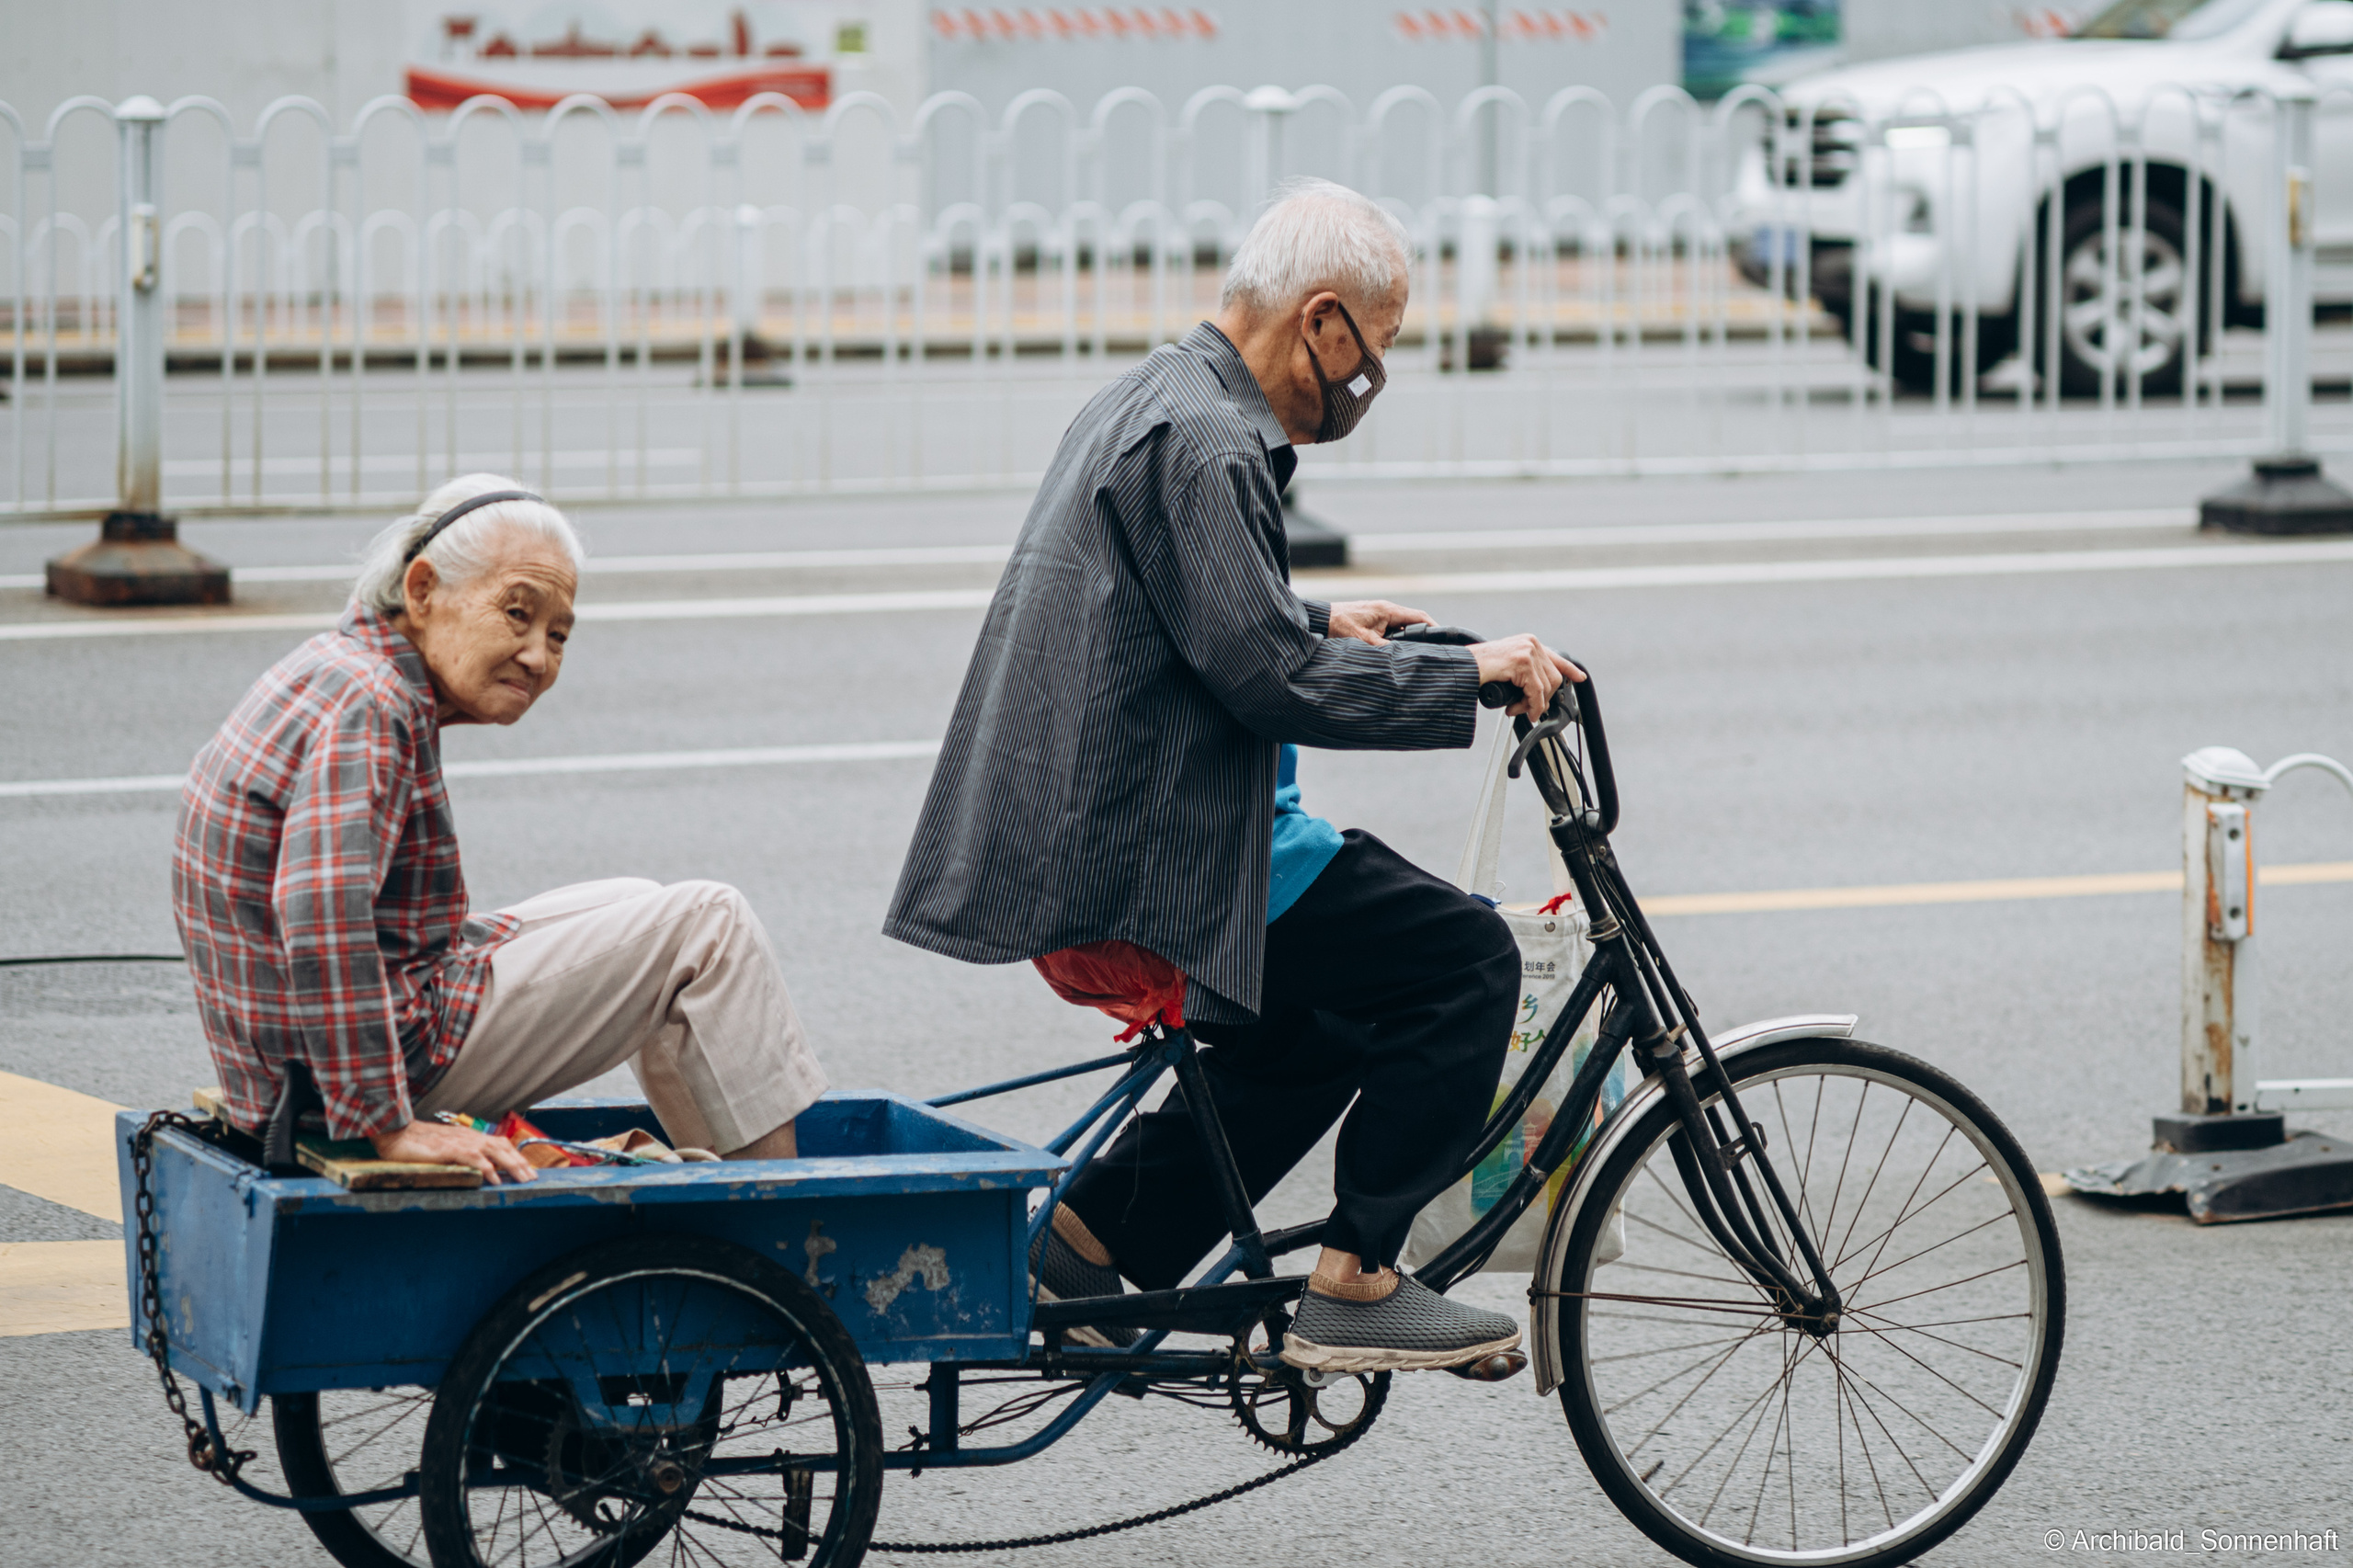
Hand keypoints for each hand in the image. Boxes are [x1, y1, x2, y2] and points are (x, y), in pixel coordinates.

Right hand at [369, 1118, 536, 1183]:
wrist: (395, 1133)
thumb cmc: (418, 1142)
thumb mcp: (445, 1148)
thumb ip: (461, 1154)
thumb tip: (478, 1167)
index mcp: (469, 1136)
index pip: (500, 1144)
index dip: (516, 1156)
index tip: (529, 1169)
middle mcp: (469, 1137)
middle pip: (503, 1148)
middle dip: (521, 1163)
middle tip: (534, 1178)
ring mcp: (460, 1142)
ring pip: (494, 1152)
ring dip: (511, 1166)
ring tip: (523, 1179)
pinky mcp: (448, 1149)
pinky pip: (473, 1158)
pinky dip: (487, 1168)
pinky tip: (495, 1179)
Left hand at [1325, 600, 1433, 645]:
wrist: (1320, 619)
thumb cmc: (1339, 626)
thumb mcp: (1364, 641)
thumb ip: (1385, 649)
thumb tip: (1403, 657)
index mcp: (1388, 610)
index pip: (1419, 617)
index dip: (1434, 628)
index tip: (1443, 640)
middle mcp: (1387, 609)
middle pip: (1413, 622)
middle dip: (1423, 635)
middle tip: (1432, 650)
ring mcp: (1380, 614)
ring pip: (1402, 626)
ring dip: (1409, 638)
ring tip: (1416, 653)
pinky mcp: (1373, 620)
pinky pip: (1391, 628)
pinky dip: (1397, 638)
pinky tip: (1396, 650)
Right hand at [1469, 634, 1584, 717]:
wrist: (1462, 668)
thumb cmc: (1478, 669)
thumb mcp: (1508, 667)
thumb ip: (1525, 673)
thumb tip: (1540, 693)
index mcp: (1528, 642)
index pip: (1556, 657)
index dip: (1569, 669)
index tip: (1580, 677)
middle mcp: (1530, 643)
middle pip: (1553, 678)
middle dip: (1542, 699)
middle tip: (1526, 710)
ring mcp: (1527, 651)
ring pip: (1546, 687)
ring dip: (1533, 705)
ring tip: (1517, 710)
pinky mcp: (1522, 662)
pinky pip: (1536, 692)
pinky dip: (1531, 706)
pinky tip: (1518, 710)